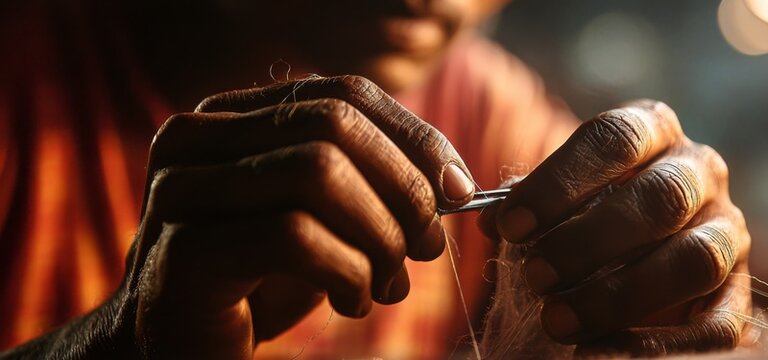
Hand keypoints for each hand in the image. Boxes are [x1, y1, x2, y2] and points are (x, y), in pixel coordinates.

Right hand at [124, 76, 474, 357]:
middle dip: (404, 187)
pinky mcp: (185, 250)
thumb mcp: (321, 219)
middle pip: (336, 125)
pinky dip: (348, 272)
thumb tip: (451, 182)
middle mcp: (195, 138)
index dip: (414, 138)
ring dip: (379, 236)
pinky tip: (352, 302)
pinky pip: (296, 237)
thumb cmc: (259, 281)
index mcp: (230, 117)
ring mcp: (182, 189)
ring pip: (320, 172)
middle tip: (427, 246)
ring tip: (387, 284)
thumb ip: (369, 184)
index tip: (457, 190)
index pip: (343, 94)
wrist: (178, 350)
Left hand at [480, 100, 750, 356]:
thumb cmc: (586, 214)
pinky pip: (717, 323)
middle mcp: (700, 171)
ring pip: (695, 259)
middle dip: (589, 241)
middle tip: (536, 276)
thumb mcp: (559, 198)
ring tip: (557, 319)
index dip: (559, 182)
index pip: (615, 139)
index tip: (509, 225)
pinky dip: (659, 342)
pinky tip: (600, 348)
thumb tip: (489, 219)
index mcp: (654, 129)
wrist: (641, 254)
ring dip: (621, 294)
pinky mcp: (740, 292)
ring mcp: (728, 230)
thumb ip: (529, 204)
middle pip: (660, 199)